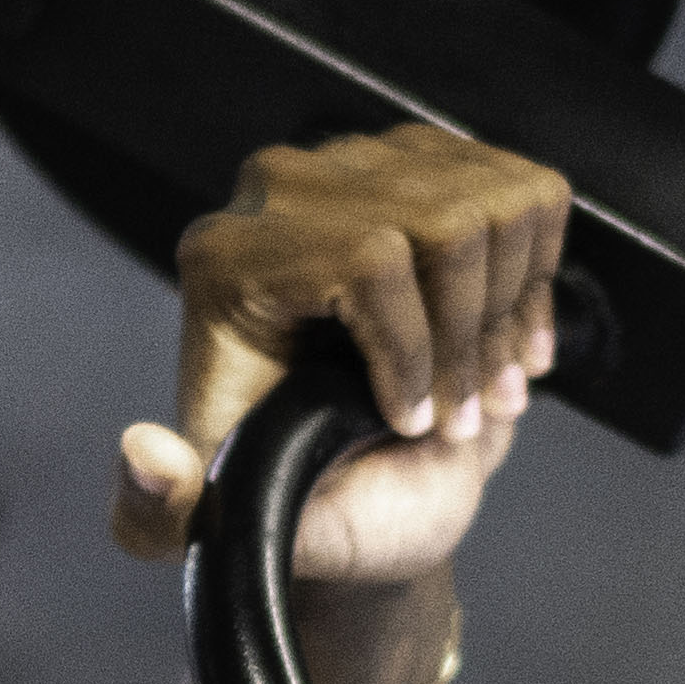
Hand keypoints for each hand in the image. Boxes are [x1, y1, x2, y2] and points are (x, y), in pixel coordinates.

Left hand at [112, 128, 570, 589]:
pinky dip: (537, 275)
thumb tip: (147, 452)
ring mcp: (365, 166)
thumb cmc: (287, 484)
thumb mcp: (214, 516)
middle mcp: (286, 191)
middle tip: (462, 418)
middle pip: (443, 224)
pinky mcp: (431, 167)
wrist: (354, 464)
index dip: (412, 348)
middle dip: (470, 339)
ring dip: (507, 314)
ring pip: (490, 206)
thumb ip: (158, 513)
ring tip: (486, 391)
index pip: (366, 259)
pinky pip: (524, 191)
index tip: (416, 422)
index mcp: (227, 259)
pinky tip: (510, 342)